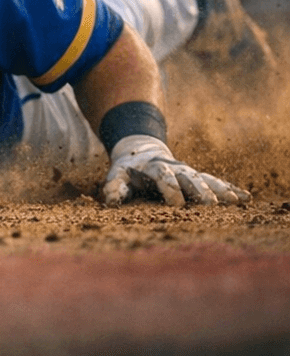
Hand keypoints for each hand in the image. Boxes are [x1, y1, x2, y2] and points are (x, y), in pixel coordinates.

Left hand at [101, 135, 248, 206]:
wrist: (141, 151)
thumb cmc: (129, 170)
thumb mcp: (117, 175)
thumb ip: (114, 187)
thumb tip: (110, 202)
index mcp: (155, 167)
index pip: (163, 177)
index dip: (169, 189)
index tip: (176, 203)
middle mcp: (176, 169)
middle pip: (190, 178)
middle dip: (200, 190)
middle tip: (211, 204)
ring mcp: (189, 172)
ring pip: (207, 179)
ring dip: (221, 190)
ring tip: (237, 200)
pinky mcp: (198, 178)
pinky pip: (217, 182)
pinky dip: (230, 189)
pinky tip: (245, 197)